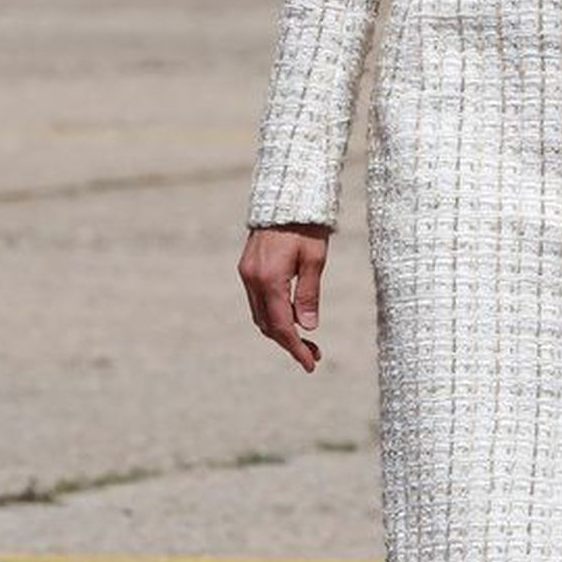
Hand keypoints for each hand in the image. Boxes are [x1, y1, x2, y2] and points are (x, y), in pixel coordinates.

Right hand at [239, 223, 329, 369]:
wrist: (287, 196)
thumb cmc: (307, 226)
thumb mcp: (315, 259)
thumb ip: (309, 294)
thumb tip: (308, 327)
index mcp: (269, 278)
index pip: (281, 325)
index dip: (295, 348)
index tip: (310, 364)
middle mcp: (252, 278)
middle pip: (267, 324)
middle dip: (289, 343)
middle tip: (314, 355)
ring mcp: (247, 273)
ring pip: (260, 315)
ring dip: (281, 330)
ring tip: (307, 340)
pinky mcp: (247, 268)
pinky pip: (258, 301)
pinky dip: (273, 314)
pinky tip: (292, 317)